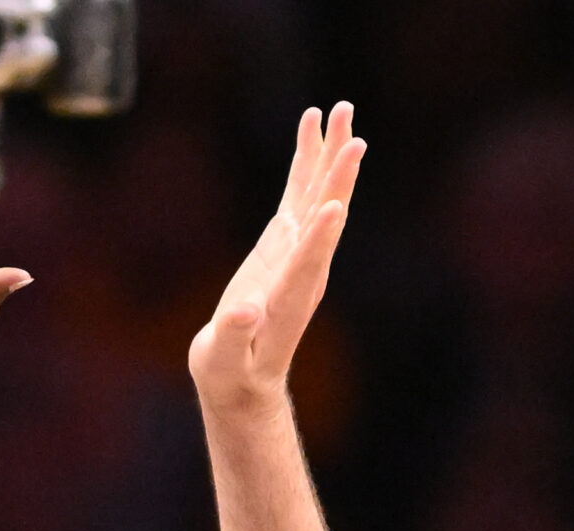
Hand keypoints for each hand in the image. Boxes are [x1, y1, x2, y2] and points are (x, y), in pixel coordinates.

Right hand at [188, 104, 364, 417]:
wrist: (243, 377)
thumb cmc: (229, 373)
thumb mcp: (223, 362)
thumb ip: (231, 337)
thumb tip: (242, 313)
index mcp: (289, 299)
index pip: (308, 263)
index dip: (320, 237)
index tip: (334, 205)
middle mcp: (303, 268)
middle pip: (325, 214)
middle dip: (337, 172)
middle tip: (350, 128)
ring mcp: (297, 251)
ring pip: (319, 194)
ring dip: (330, 152)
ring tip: (340, 110)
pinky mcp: (285, 241)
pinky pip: (300, 193)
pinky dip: (306, 161)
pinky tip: (311, 128)